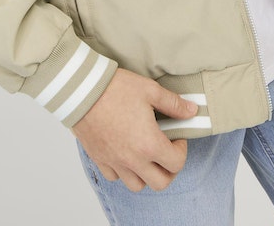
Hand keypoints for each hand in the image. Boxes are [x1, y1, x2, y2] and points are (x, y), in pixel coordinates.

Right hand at [72, 68, 197, 191]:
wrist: (82, 90)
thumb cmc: (116, 88)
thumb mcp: (150, 90)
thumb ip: (173, 104)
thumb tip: (192, 110)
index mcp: (149, 144)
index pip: (176, 163)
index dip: (181, 150)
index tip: (176, 136)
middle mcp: (133, 160)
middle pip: (160, 183)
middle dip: (169, 169)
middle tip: (166, 151)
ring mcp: (115, 162)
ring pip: (137, 185)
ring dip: (146, 174)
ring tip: (146, 154)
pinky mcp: (100, 159)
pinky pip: (115, 177)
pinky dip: (123, 171)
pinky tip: (125, 152)